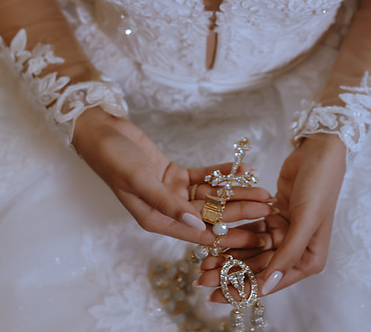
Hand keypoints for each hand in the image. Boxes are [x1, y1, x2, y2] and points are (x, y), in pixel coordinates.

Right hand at [71, 108, 271, 246]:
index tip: (254, 238)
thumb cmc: (114, 159)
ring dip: (236, 192)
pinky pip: (204, 177)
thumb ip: (167, 203)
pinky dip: (223, 174)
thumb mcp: (139, 180)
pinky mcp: (174, 174)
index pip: (199, 233)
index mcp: (156, 220)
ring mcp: (172, 192)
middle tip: (268, 210)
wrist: (102, 132)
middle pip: (210, 215)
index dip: (228, 237)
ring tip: (263, 190)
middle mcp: (167, 210)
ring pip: (211, 196)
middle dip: (240, 212)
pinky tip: (244, 170)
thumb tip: (197, 225)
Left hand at [197, 134, 346, 300]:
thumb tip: (267, 287)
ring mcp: (285, 233)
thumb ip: (287, 254)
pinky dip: (234, 234)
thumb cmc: (318, 186)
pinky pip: (250, 230)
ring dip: (229, 255)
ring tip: (202, 261)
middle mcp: (297, 251)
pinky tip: (214, 238)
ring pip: (251, 250)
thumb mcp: (305, 220)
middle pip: (258, 268)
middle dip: (230, 273)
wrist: (319, 151)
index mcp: (309, 259)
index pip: (271, 281)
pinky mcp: (274, 217)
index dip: (242, 289)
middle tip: (201, 277)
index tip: (216, 295)